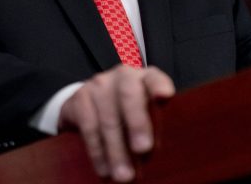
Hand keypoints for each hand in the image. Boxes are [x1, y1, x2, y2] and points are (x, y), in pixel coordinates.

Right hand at [58, 65, 174, 181]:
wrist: (91, 103)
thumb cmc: (130, 113)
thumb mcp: (147, 113)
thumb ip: (157, 123)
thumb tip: (170, 154)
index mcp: (145, 78)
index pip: (154, 79)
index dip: (159, 85)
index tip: (165, 96)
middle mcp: (122, 76)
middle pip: (129, 96)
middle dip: (137, 123)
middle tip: (143, 149)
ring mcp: (99, 84)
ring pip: (108, 117)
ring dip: (116, 150)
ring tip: (124, 176)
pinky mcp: (81, 97)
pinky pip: (89, 126)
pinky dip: (97, 151)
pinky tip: (104, 170)